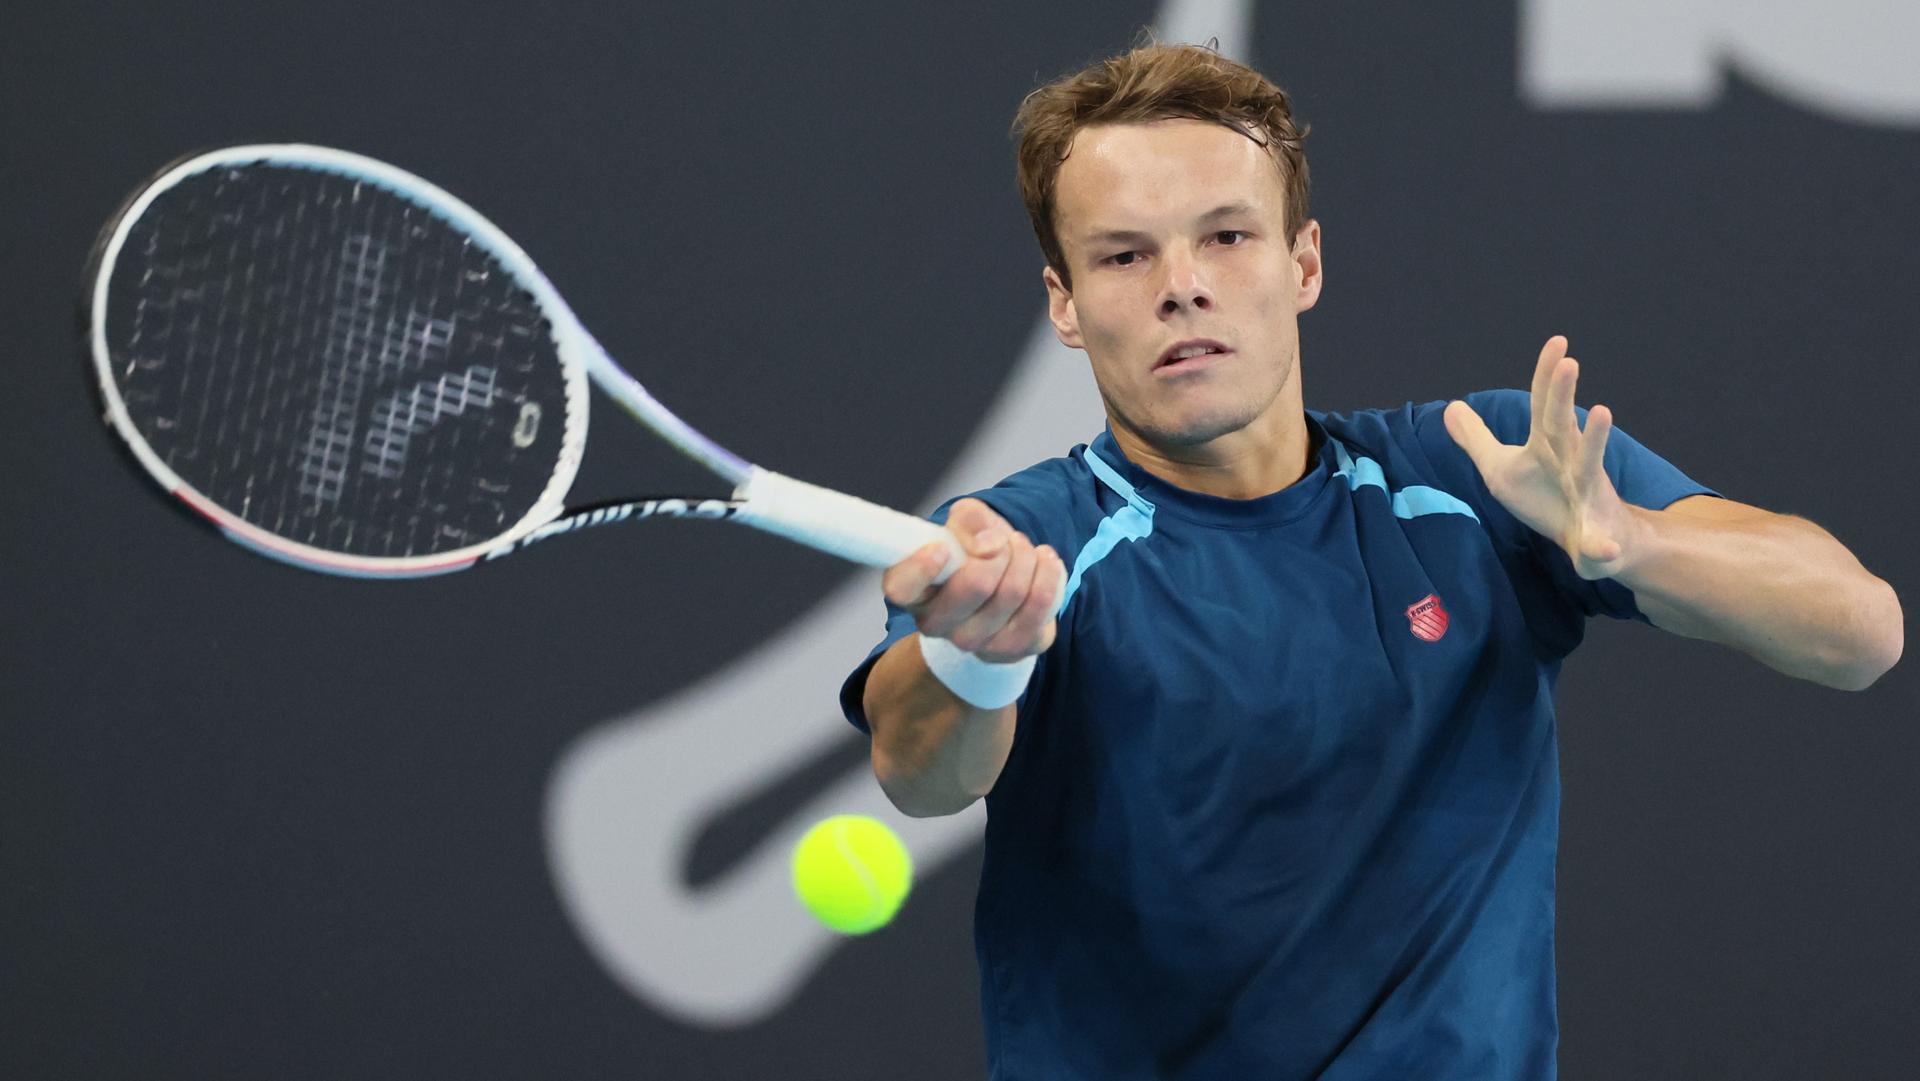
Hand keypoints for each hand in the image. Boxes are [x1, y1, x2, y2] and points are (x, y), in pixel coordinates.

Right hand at [882, 498, 1063, 663]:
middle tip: (1003, 541)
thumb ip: (969, 519)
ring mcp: (974, 643)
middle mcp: (936, 623)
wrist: (998, 598)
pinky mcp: (1012, 649)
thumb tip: (988, 542)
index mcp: (914, 590)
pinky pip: (1042, 605)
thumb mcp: (964, 526)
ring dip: (1027, 557)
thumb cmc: (972, 557)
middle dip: (1002, 548)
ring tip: (1023, 550)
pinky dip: (1050, 573)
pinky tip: (1044, 563)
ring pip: (1014, 591)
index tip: (942, 547)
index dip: (921, 568)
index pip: (900, 587)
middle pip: (977, 582)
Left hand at [1442, 335, 1642, 580]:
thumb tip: (1450, 407)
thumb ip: (1477, 440)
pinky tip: (1605, 549)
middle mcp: (1573, 462)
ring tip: (1603, 410)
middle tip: (1568, 362)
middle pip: (1563, 425)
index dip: (1547, 375)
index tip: (1557, 341)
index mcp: (1549, 446)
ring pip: (1591, 466)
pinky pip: (1599, 544)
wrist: (1600, 541)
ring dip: (1597, 440)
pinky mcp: (1596, 537)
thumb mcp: (1502, 468)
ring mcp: (1588, 496)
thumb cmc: (1548, 496)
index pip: (1545, 405)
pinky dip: (1602, 547)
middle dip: (1563, 396)